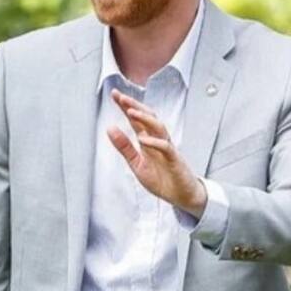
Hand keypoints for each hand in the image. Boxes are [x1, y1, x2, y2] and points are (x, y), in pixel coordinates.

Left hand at [108, 90, 205, 217]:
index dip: (126, 107)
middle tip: (121, 96)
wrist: (181, 195)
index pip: (136, 120)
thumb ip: (124, 148)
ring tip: (130, 111)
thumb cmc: (161, 179)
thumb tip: (109, 128)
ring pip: (158, 128)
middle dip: (135, 106)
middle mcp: (158, 140)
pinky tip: (143, 139)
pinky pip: (166, 147)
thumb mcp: (137, 164)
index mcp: (148, 141)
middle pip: (148, 118)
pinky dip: (155, 142)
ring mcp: (167, 149)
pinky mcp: (175, 160)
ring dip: (144, 119)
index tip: (114, 94)